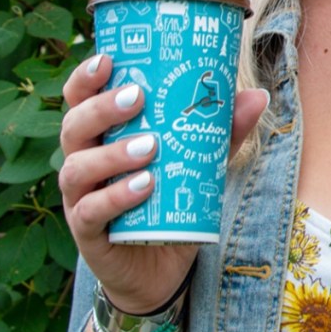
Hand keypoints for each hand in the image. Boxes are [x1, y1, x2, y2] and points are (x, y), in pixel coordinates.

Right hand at [58, 54, 268, 313]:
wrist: (158, 273)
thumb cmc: (169, 205)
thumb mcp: (198, 165)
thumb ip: (221, 133)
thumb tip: (256, 95)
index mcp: (101, 137)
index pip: (79, 99)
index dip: (85, 77)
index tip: (107, 58)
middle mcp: (82, 162)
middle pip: (73, 126)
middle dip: (100, 108)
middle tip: (136, 97)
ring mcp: (80, 199)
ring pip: (78, 168)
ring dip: (111, 153)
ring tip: (149, 146)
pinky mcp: (88, 233)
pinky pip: (92, 212)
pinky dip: (117, 197)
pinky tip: (144, 186)